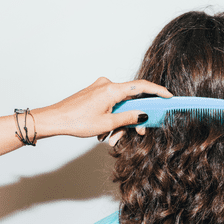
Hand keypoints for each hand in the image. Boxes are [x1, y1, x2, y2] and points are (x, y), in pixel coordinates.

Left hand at [33, 77, 171, 144]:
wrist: (54, 119)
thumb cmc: (76, 121)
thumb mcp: (107, 124)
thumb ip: (129, 117)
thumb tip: (143, 114)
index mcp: (111, 90)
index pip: (141, 86)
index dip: (158, 91)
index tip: (168, 96)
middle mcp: (107, 85)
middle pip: (131, 100)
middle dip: (134, 118)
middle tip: (138, 132)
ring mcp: (100, 88)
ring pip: (120, 105)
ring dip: (121, 121)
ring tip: (112, 138)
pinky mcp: (95, 93)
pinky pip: (111, 104)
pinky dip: (112, 117)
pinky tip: (105, 132)